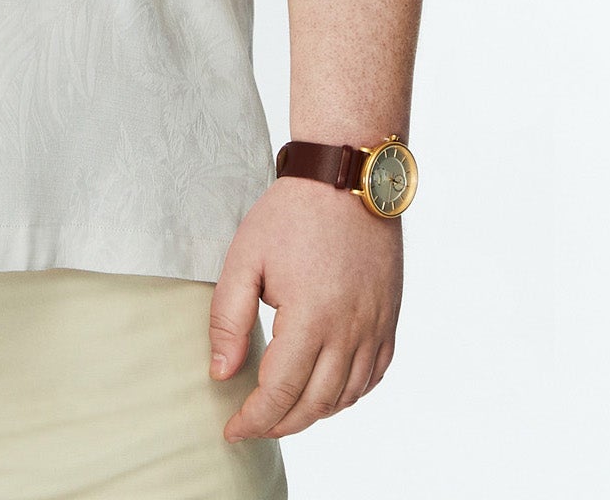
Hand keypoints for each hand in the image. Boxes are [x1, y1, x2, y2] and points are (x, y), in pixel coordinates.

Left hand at [208, 174, 401, 441]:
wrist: (346, 179)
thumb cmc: (291, 214)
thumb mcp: (245, 259)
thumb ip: (229, 319)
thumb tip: (220, 373)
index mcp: (312, 318)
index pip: (281, 393)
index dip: (254, 419)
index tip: (231, 430)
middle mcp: (350, 331)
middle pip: (314, 405)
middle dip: (279, 424)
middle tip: (251, 425)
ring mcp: (375, 327)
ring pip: (345, 397)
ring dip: (312, 413)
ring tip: (281, 411)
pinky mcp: (389, 319)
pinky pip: (372, 376)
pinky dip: (347, 395)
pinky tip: (324, 391)